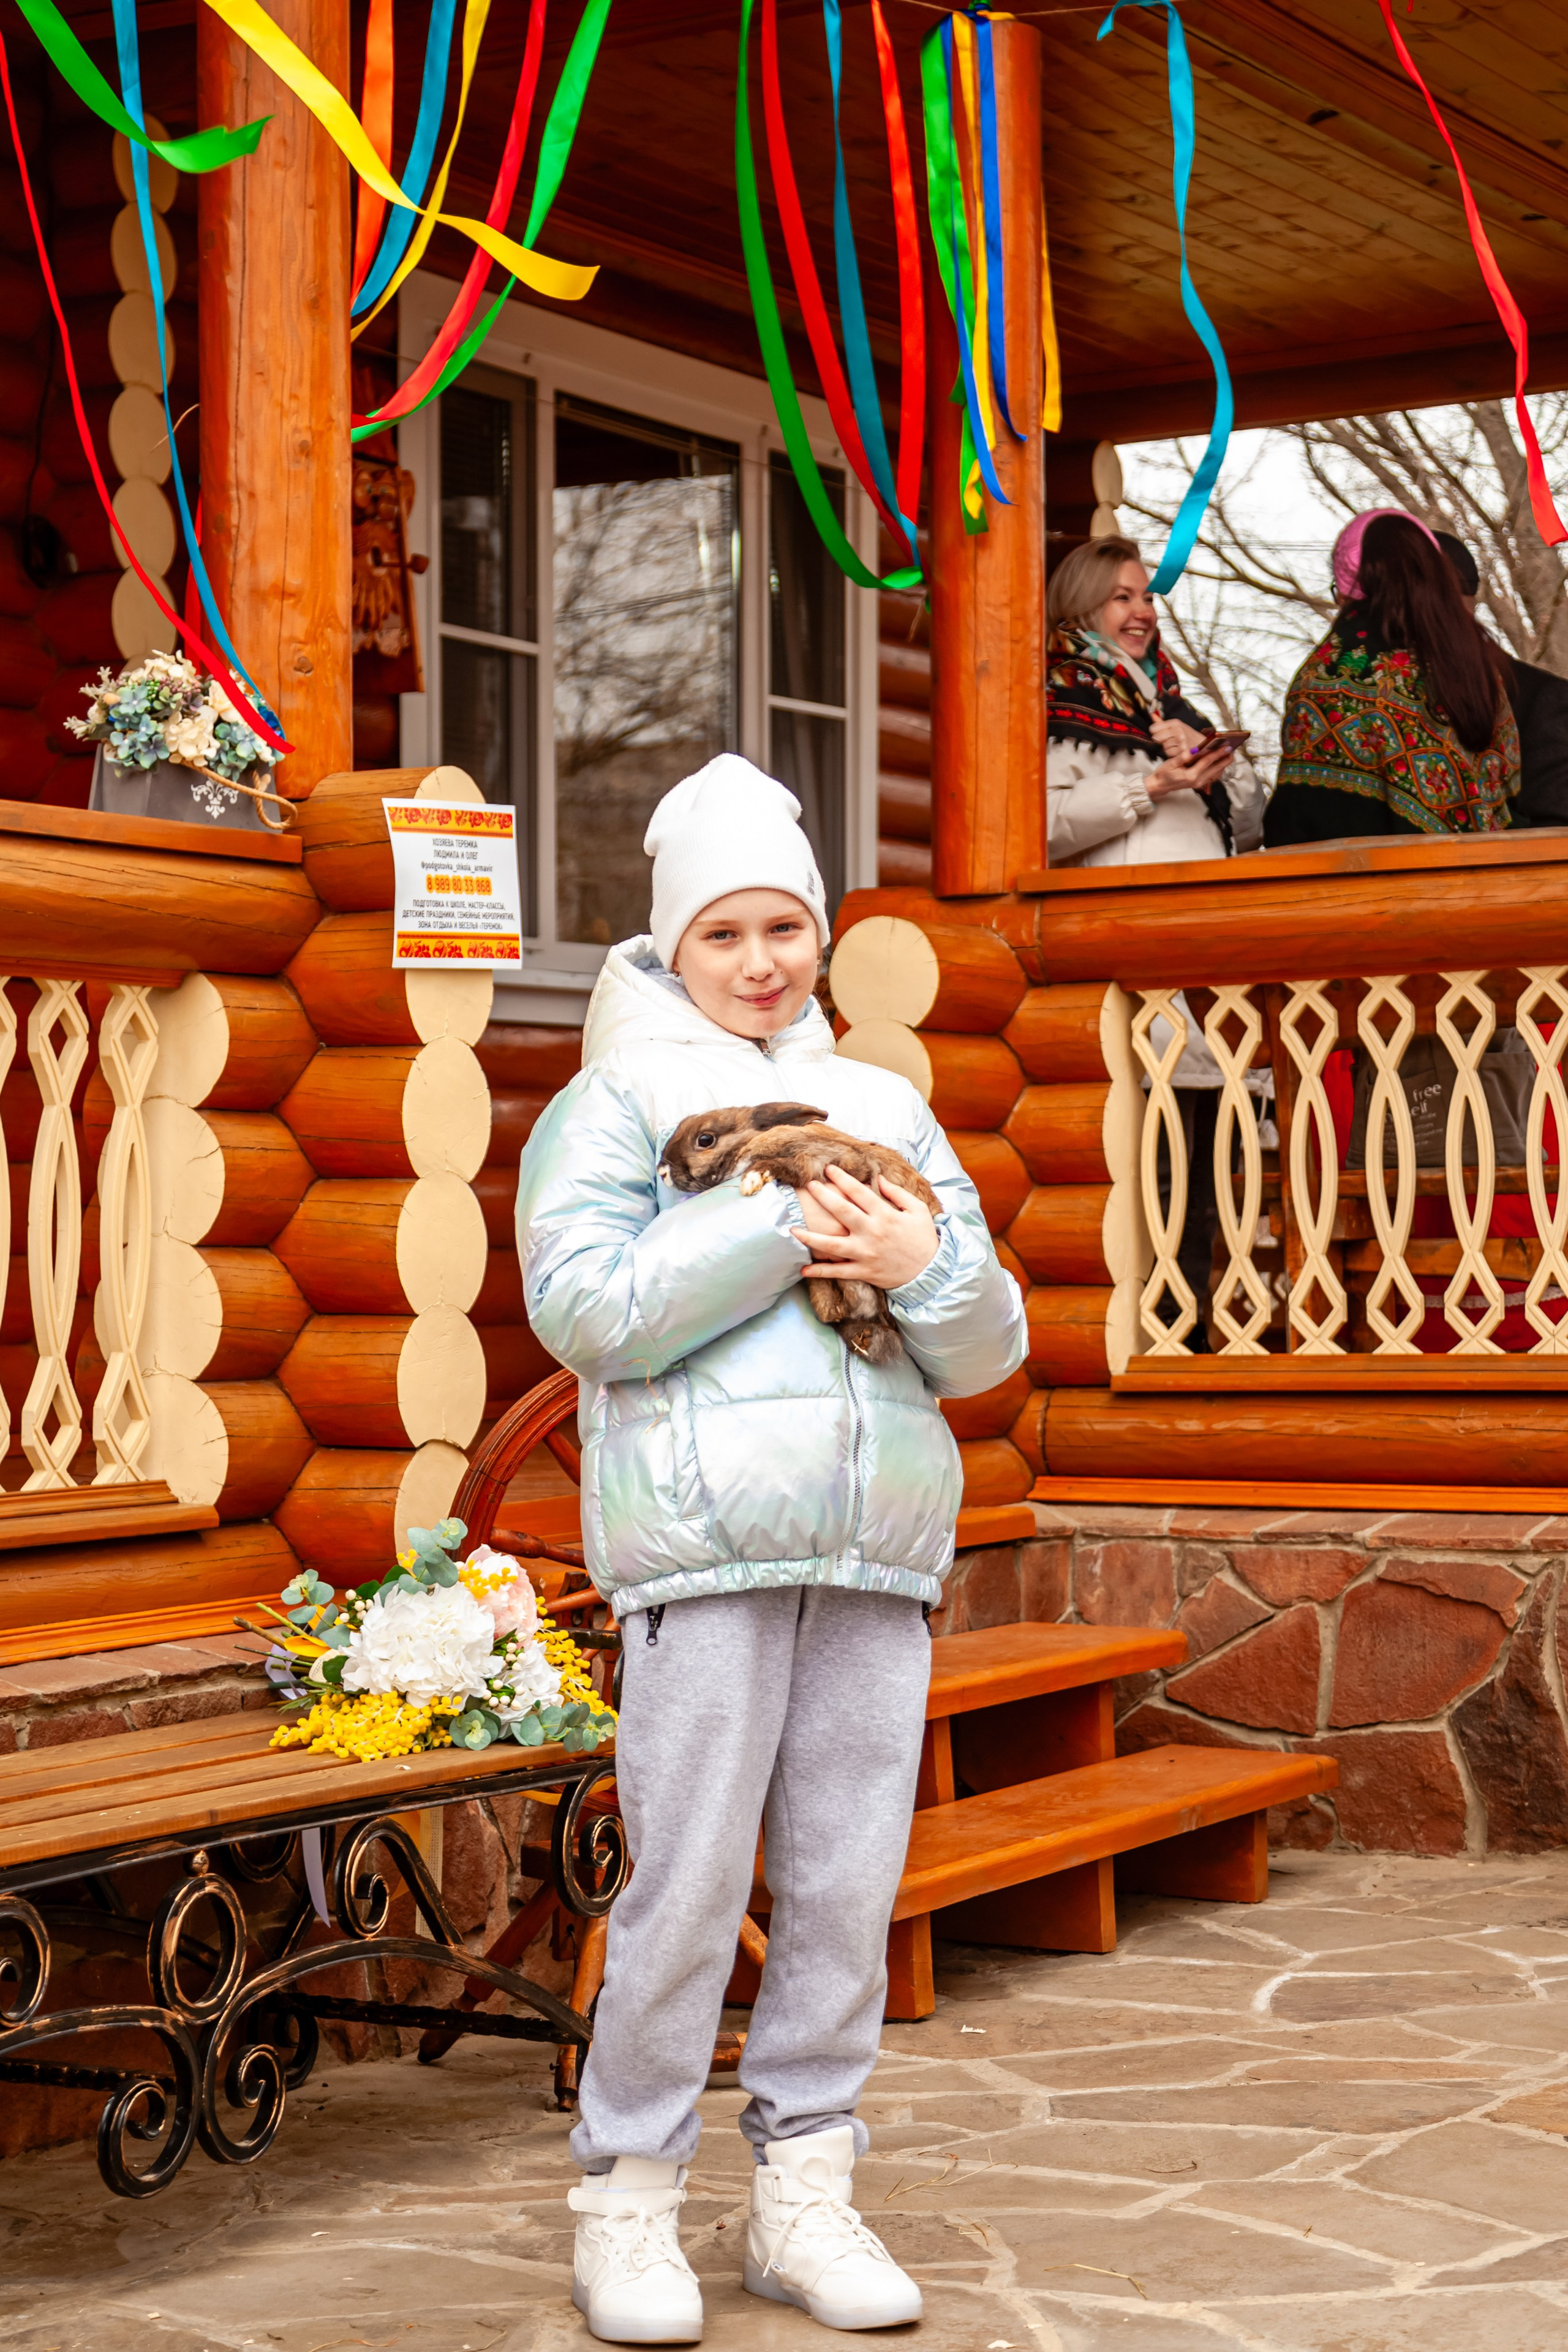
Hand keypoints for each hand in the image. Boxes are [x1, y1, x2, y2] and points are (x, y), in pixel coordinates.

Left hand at [791, 1165, 939, 1292]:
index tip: (828, 1169)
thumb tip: (878, 1179)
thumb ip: (897, 1193)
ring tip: (792, 1230)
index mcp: (884, 1215)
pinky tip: (803, 1269)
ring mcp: (865, 1253)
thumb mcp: (917, 1210)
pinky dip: (820, 1271)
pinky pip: (838, 1272)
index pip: (858, 1192)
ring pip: (832, 1245)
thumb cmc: (923, 1238)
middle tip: (809, 1186)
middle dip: (823, 1197)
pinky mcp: (864, 1271)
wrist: (932, 1271)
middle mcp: (871, 1232)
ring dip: (811, 1238)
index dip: (841, 1178)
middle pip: (841, 1212)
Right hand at [1147, 741, 1232, 800]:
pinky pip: (1212, 774)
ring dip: (1223, 763)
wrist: (1160, 786)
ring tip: (1229, 754)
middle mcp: (1197, 780)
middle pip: (1216, 768)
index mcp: (1191, 775)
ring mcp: (1199, 783)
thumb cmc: (1164, 774)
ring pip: (1216, 772)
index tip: (1226, 746)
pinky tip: (1221, 761)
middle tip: (1233, 749)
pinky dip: (1217, 767)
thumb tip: (1194, 750)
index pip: (1207, 761)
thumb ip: (1183, 757)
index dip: (1218, 752)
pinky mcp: (1199, 783)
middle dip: (1225, 759)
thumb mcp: (1171, 764)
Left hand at [1149, 715, 1203, 757]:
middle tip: (1171, 741)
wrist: (1205, 745)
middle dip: (1162, 741)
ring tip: (1178, 746)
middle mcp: (1178, 730)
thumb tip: (1151, 714)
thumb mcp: (1177, 727)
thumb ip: (1162, 723)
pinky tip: (1180, 752)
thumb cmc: (1188, 736)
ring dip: (1169, 749)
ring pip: (1163, 747)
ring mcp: (1181, 741)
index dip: (1155, 733)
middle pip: (1156, 738)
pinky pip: (1170, 754)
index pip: (1154, 728)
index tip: (1161, 734)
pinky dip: (1173, 755)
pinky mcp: (1183, 751)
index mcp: (1175, 723)